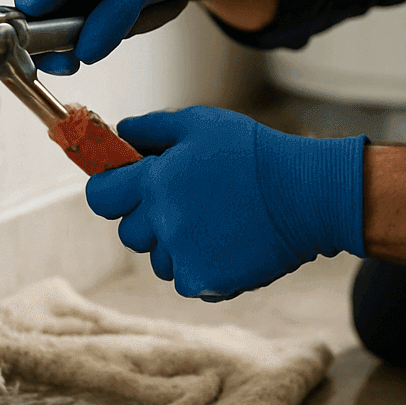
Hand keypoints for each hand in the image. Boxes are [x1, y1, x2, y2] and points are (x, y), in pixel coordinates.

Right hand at [14, 0, 228, 73]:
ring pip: (45, 23)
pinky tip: (97, 41)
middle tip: (69, 64)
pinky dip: (78, 40)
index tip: (48, 54)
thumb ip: (117, 16)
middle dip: (48, 41)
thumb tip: (84, 51)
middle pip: (32, 10)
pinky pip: (64, 26)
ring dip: (63, 44)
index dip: (34, 23)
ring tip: (81, 57)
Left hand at [86, 107, 366, 299]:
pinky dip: (202, 265)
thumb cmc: (253, 152)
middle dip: (149, 219)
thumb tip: (119, 133)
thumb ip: (152, 128)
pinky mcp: (205, 281)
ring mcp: (183, 256)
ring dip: (176, 245)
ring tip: (216, 221)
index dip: (111, 191)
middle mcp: (162, 222)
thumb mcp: (201, 123)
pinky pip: (186, 279)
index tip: (128, 187)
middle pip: (129, 233)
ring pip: (158, 259)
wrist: (305, 194)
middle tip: (188, 201)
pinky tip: (229, 242)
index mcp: (155, 181)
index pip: (100, 197)